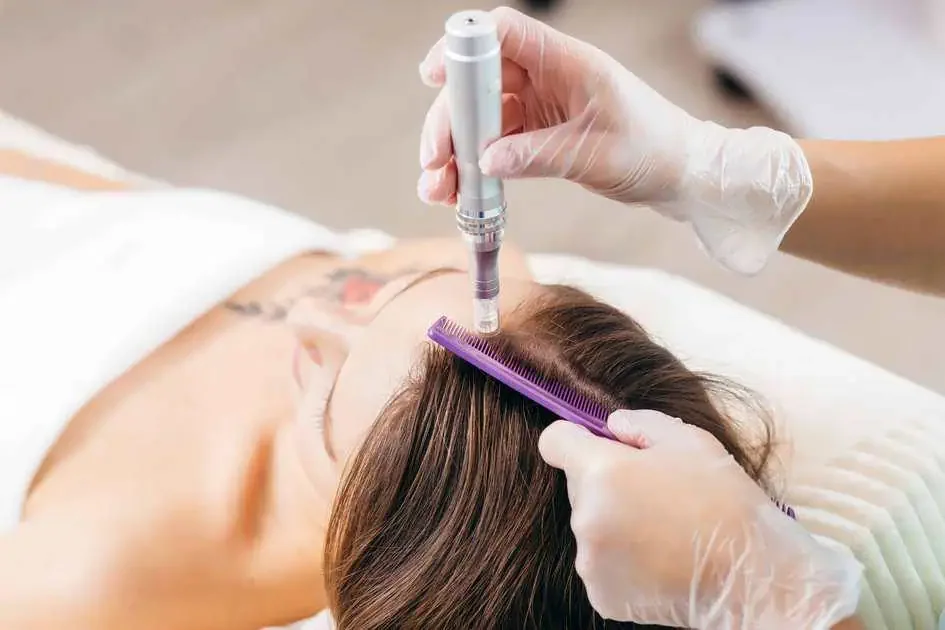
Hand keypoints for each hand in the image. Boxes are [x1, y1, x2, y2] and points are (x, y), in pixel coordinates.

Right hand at [417, 7, 812, 273]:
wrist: (682, 173)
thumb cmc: (653, 150)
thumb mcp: (593, 154)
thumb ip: (537, 155)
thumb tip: (485, 162)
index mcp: (565, 62)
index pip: (503, 33)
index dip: (463, 47)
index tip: (434, 77)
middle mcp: (545, 77)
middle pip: (478, 84)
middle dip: (449, 122)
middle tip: (434, 161)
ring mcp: (539, 105)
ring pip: (480, 119)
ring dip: (454, 152)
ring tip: (437, 189)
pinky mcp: (537, 133)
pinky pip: (494, 145)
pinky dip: (474, 166)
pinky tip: (459, 192)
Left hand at [538, 409, 861, 628]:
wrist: (751, 577)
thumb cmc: (724, 501)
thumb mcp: (689, 440)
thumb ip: (640, 423)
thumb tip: (611, 425)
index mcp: (601, 472)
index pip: (553, 441)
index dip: (572, 439)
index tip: (594, 446)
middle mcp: (585, 517)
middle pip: (576, 486)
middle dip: (605, 484)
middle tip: (653, 493)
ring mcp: (590, 560)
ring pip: (589, 525)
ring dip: (613, 522)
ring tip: (662, 529)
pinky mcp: (601, 593)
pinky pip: (600, 562)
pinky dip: (620, 558)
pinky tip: (658, 558)